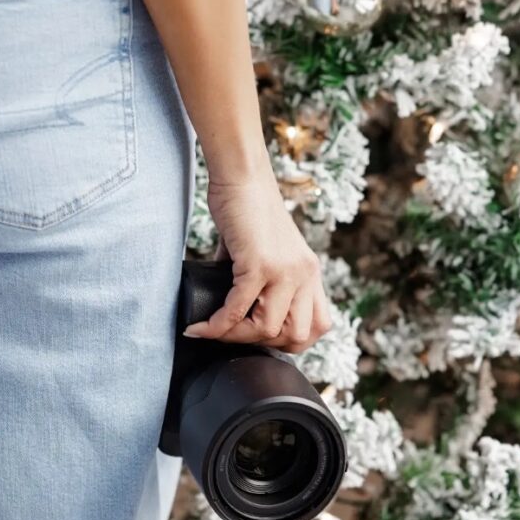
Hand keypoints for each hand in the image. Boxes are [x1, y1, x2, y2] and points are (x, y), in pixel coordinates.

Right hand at [182, 166, 332, 352]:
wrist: (242, 176)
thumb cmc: (248, 207)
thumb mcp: (266, 249)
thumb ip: (259, 278)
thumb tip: (232, 305)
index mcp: (311, 272)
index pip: (318, 326)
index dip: (288, 341)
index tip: (257, 335)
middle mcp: (305, 274)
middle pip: (297, 336)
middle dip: (262, 343)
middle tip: (233, 335)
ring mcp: (285, 271)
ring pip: (267, 329)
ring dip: (235, 336)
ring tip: (213, 329)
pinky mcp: (259, 264)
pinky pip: (238, 310)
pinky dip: (216, 325)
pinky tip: (201, 326)